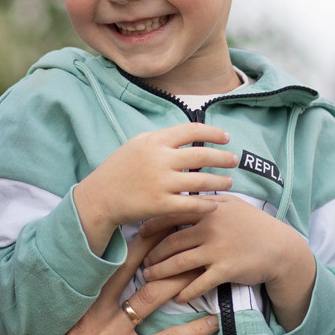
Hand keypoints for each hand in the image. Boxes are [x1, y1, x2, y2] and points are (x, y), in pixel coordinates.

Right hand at [9, 231, 219, 334]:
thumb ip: (66, 322)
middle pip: (131, 269)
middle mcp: (94, 314)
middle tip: (182, 222)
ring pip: (152, 297)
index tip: (148, 220)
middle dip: (159, 243)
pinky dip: (193, 331)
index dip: (129, 241)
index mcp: (76, 307)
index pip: (106, 264)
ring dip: (181, 280)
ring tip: (205, 265)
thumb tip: (74, 309)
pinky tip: (213, 323)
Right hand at [75, 123, 239, 248]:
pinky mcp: (160, 205)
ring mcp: (160, 183)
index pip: (192, 130)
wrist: (99, 197)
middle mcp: (159, 160)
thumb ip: (162, 138)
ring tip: (229, 182)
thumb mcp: (137, 143)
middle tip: (234, 160)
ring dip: (220, 182)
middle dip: (223, 158)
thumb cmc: (119, 169)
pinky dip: (207, 204)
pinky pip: (192, 204)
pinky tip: (214, 204)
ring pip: (201, 181)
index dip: (213, 133)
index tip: (226, 138)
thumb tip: (190, 134)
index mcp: (155, 141)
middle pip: (202, 156)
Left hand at [141, 202, 318, 328]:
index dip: (152, 226)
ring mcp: (217, 249)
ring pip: (179, 263)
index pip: (172, 214)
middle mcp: (210, 227)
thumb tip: (184, 196)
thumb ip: (207, 201)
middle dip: (153, 255)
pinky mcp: (225, 269)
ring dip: (161, 273)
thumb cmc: (254, 225)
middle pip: (171, 242)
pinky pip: (198, 283)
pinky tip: (177, 297)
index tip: (139, 235)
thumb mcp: (232, 204)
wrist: (280, 248)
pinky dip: (185, 292)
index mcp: (208, 209)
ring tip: (150, 279)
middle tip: (142, 263)